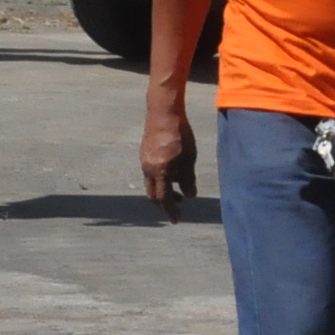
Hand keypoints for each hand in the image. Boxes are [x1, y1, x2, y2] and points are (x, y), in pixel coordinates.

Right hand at [141, 101, 198, 220]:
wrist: (163, 113)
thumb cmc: (180, 134)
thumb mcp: (189, 158)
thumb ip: (188, 179)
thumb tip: (190, 197)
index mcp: (159, 171)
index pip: (163, 198)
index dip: (170, 211)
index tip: (176, 221)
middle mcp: (147, 169)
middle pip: (154, 194)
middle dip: (165, 204)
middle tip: (179, 208)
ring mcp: (144, 161)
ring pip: (152, 184)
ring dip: (164, 191)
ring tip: (180, 193)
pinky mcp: (144, 155)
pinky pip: (151, 174)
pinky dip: (161, 180)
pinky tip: (173, 176)